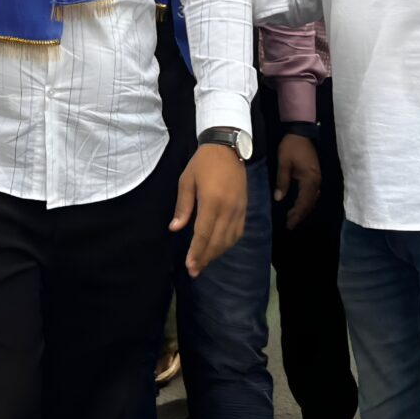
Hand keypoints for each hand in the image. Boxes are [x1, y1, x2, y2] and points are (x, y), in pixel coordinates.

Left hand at [171, 141, 248, 275]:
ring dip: (217, 253)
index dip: (197, 252)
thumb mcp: (186, 180)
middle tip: (194, 271)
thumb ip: (183, 206)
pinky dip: (228, 244)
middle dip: (205, 258)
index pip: (203, 233)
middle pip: (217, 241)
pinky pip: (238, 232)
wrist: (228, 148)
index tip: (190, 265)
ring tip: (204, 262)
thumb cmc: (202, 163)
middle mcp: (228, 208)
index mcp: (212, 201)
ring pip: (229, 239)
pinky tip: (219, 249)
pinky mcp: (244, 208)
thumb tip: (175, 228)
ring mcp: (239, 209)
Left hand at [273, 132, 323, 228]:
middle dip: (300, 214)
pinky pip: (312, 193)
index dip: (297, 214)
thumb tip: (279, 199)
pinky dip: (305, 201)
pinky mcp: (315, 175)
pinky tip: (298, 204)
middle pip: (309, 203)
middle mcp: (316, 181)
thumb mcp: (283, 163)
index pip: (304, 202)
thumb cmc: (291, 147)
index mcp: (309, 179)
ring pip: (312, 199)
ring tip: (291, 216)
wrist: (301, 132)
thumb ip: (282, 181)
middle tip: (289, 224)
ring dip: (303, 209)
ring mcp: (317, 178)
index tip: (289, 224)